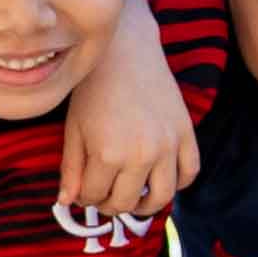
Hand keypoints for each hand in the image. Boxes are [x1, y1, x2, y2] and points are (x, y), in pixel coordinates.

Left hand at [59, 47, 202, 224]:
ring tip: (134, 198)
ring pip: (162, 197)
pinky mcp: (185, 133)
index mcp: (107, 154)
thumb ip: (70, 169)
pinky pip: (190, 172)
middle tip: (105, 195)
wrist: (125, 51)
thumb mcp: (73, 129)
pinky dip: (178, 183)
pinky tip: (160, 178)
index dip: (85, 197)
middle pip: (126, 202)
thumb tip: (67, 201)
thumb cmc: (93, 89)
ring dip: (146, 205)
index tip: (84, 189)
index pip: (94, 196)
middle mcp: (140, 154)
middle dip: (110, 204)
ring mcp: (167, 145)